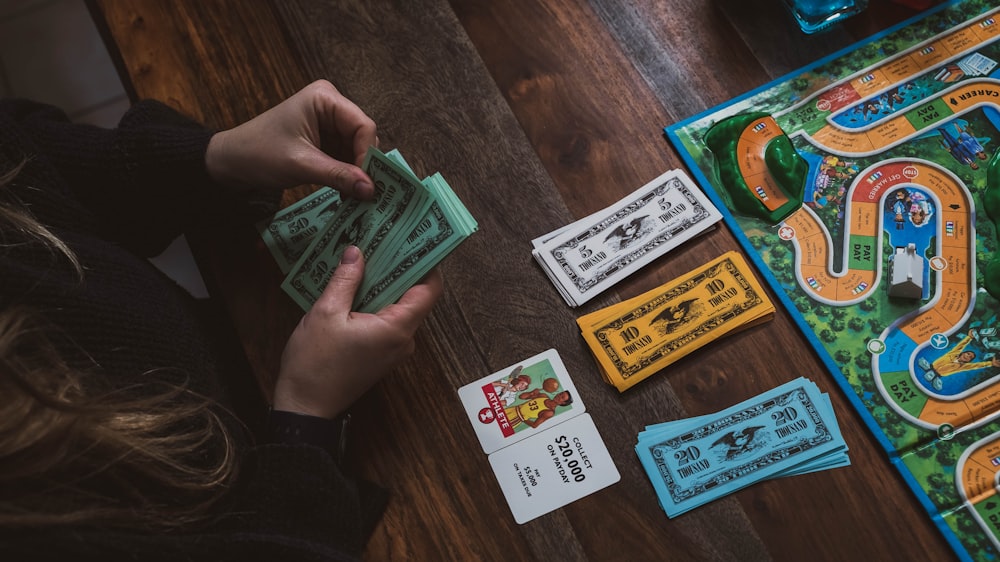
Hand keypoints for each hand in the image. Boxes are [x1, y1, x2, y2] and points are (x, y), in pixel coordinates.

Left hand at [205, 80, 376, 198]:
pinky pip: (346, 157)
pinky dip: (347, 176)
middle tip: (363, 194)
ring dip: (356, 174)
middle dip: (363, 166)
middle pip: (363, 137)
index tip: (366, 184)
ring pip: (357, 150)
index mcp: (324, 98)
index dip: (367, 155)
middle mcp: (330, 106)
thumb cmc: (259, 153)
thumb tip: (371, 190)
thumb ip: (338, 175)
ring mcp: (328, 123)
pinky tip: (345, 193)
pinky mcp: (325, 139)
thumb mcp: (301, 165)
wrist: (231, 162)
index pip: (363, 125)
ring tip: (354, 197)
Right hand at [273, 245, 442, 418]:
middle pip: (415, 296)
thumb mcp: (325, 313)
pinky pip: (387, 320)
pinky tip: (358, 284)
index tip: (417, 240)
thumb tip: (356, 251)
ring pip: (399, 308)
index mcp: (396, 329)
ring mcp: (393, 349)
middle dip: (402, 268)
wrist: (305, 407)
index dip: (428, 264)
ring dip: (386, 284)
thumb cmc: (314, 364)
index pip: (429, 291)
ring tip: (370, 255)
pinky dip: (377, 301)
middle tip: (387, 239)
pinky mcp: (381, 354)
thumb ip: (345, 280)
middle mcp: (403, 340)